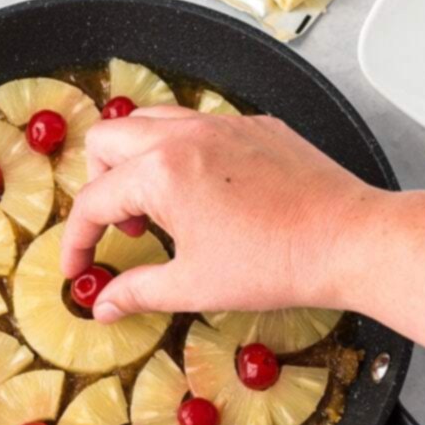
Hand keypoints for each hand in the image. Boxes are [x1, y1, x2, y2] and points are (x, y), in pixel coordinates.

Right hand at [60, 106, 383, 322]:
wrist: (348, 239)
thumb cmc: (274, 263)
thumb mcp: (194, 286)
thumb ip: (138, 291)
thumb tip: (103, 304)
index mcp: (161, 173)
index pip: (93, 201)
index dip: (77, 240)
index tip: (79, 266)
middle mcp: (185, 135)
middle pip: (107, 140)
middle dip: (100, 184)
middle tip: (123, 227)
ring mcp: (222, 123)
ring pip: (150, 120)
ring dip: (137, 159)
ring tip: (160, 205)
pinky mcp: (254, 125)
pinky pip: (199, 123)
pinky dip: (183, 151)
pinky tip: (208, 192)